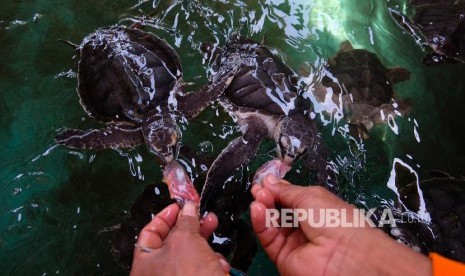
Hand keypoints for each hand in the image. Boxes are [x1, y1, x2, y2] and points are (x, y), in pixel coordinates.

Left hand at [131, 202, 228, 275]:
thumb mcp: (185, 241)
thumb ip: (185, 221)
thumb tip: (188, 208)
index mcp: (145, 264)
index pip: (150, 233)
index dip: (166, 217)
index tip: (181, 206)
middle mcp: (158, 274)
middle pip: (173, 242)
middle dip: (191, 227)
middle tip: (204, 216)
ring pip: (191, 255)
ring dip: (204, 243)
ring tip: (214, 232)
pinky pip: (201, 269)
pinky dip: (211, 263)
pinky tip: (219, 264)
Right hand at [250, 175, 431, 275]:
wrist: (344, 254)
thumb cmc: (333, 218)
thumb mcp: (310, 196)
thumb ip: (286, 190)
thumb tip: (269, 181)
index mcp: (314, 207)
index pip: (289, 197)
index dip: (276, 188)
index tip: (263, 181)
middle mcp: (303, 224)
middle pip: (278, 209)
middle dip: (267, 197)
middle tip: (258, 188)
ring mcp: (292, 241)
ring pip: (271, 223)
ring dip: (263, 208)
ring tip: (259, 197)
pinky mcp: (282, 256)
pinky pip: (268, 238)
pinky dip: (260, 223)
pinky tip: (257, 210)